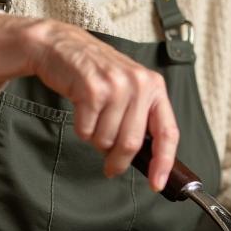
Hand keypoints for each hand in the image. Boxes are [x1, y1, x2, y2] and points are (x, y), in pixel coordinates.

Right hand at [0, 13, 177, 187]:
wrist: (62, 46)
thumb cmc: (96, 73)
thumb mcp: (129, 88)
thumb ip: (140, 118)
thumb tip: (147, 161)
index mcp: (154, 87)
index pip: (168, 132)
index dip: (164, 162)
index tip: (157, 183)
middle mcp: (139, 84)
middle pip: (132, 143)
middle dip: (118, 161)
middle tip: (110, 166)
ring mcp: (116, 86)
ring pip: (107, 140)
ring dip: (96, 140)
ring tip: (93, 119)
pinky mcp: (92, 89)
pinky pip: (86, 131)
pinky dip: (81, 129)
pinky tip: (81, 109)